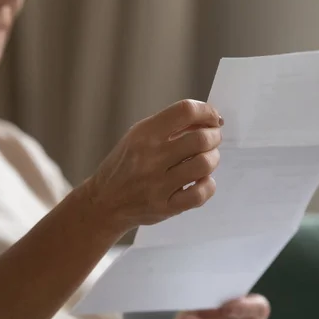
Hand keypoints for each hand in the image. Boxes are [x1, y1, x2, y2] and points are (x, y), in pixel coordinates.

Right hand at [84, 99, 222, 231]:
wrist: (103, 202)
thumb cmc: (125, 165)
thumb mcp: (138, 136)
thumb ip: (170, 126)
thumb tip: (210, 119)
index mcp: (144, 134)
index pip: (185, 111)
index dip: (207, 111)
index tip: (213, 118)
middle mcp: (150, 158)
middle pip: (201, 139)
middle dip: (214, 136)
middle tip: (212, 139)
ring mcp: (157, 185)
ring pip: (204, 165)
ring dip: (213, 159)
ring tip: (207, 159)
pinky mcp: (164, 207)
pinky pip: (200, 194)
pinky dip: (208, 185)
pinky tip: (200, 181)